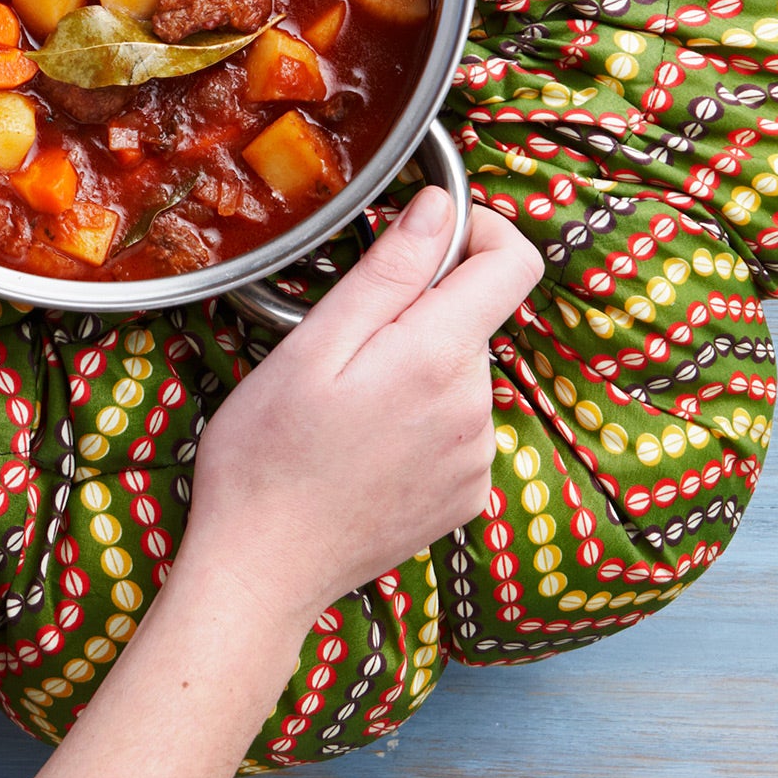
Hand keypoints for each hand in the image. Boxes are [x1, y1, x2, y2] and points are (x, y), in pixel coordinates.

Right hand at [181, 193, 543, 624]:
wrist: (262, 570)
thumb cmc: (267, 455)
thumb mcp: (314, 345)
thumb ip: (390, 271)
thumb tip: (440, 207)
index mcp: (440, 357)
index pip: (515, 263)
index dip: (480, 231)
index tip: (427, 237)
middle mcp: (476, 408)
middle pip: (474, 320)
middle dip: (421, 313)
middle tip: (345, 346)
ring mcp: (477, 458)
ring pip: (461, 375)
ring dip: (418, 371)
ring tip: (347, 407)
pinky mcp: (467, 496)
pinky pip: (458, 429)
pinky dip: (422, 422)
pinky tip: (366, 448)